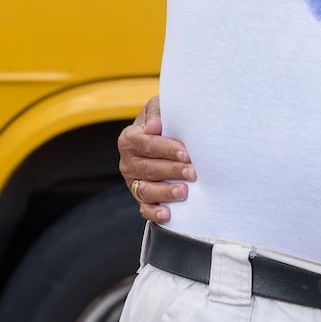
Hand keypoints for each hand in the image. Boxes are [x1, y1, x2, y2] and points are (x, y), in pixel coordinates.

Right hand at [117, 95, 195, 223]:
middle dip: (173, 171)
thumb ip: (156, 113)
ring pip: (146, 190)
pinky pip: (144, 208)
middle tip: (193, 172)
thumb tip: (154, 126)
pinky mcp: (140, 196)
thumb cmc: (164, 119)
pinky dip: (154, 213)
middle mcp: (128, 162)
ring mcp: (133, 181)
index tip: (186, 153)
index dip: (167, 149)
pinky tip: (168, 214)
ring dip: (165, 192)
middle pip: (149, 169)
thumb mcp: (159, 107)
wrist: (163, 133)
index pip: (147, 145)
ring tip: (184, 192)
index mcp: (129, 139)